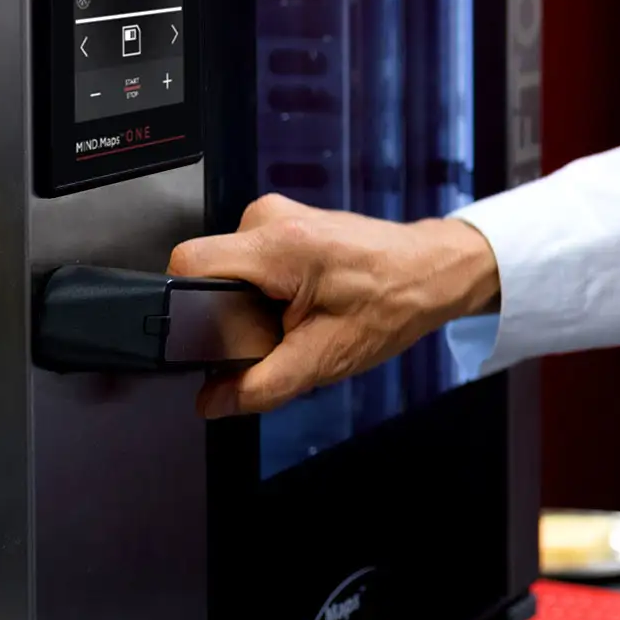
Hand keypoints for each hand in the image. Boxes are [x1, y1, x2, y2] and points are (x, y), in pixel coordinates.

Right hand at [167, 194, 500, 418]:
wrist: (431, 273)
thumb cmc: (393, 303)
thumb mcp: (324, 358)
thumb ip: (260, 385)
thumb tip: (212, 402)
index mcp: (277, 244)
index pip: (187, 265)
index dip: (187, 311)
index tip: (214, 341)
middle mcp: (270, 219)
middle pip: (205, 273)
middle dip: (225, 315)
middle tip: (272, 336)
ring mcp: (278, 217)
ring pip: (227, 272)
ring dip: (248, 306)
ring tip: (294, 322)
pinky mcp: (287, 226)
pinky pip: (250, 264)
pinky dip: (265, 293)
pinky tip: (299, 308)